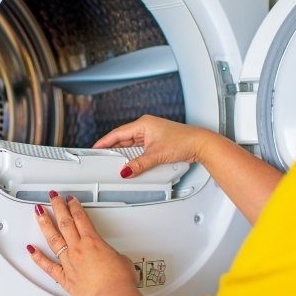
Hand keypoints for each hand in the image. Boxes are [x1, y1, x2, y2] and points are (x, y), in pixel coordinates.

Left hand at [27, 192, 136, 295]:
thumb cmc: (119, 281)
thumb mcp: (121, 259)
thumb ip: (111, 255)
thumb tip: (110, 259)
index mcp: (93, 241)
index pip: (81, 217)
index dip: (74, 206)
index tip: (70, 200)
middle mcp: (79, 249)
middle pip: (65, 222)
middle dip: (58, 207)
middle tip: (53, 197)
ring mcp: (69, 262)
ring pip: (53, 238)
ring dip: (45, 223)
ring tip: (39, 213)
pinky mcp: (65, 278)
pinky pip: (48, 266)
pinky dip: (38, 258)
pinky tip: (31, 249)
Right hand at [93, 115, 209, 177]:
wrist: (199, 144)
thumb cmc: (183, 141)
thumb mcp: (156, 155)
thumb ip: (139, 164)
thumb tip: (126, 171)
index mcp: (143, 124)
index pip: (118, 133)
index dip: (105, 141)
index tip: (95, 147)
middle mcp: (146, 127)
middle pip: (124, 139)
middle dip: (114, 148)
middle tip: (103, 157)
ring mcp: (152, 134)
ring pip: (132, 144)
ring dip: (125, 153)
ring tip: (116, 161)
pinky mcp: (157, 142)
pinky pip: (140, 148)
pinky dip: (135, 155)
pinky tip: (132, 162)